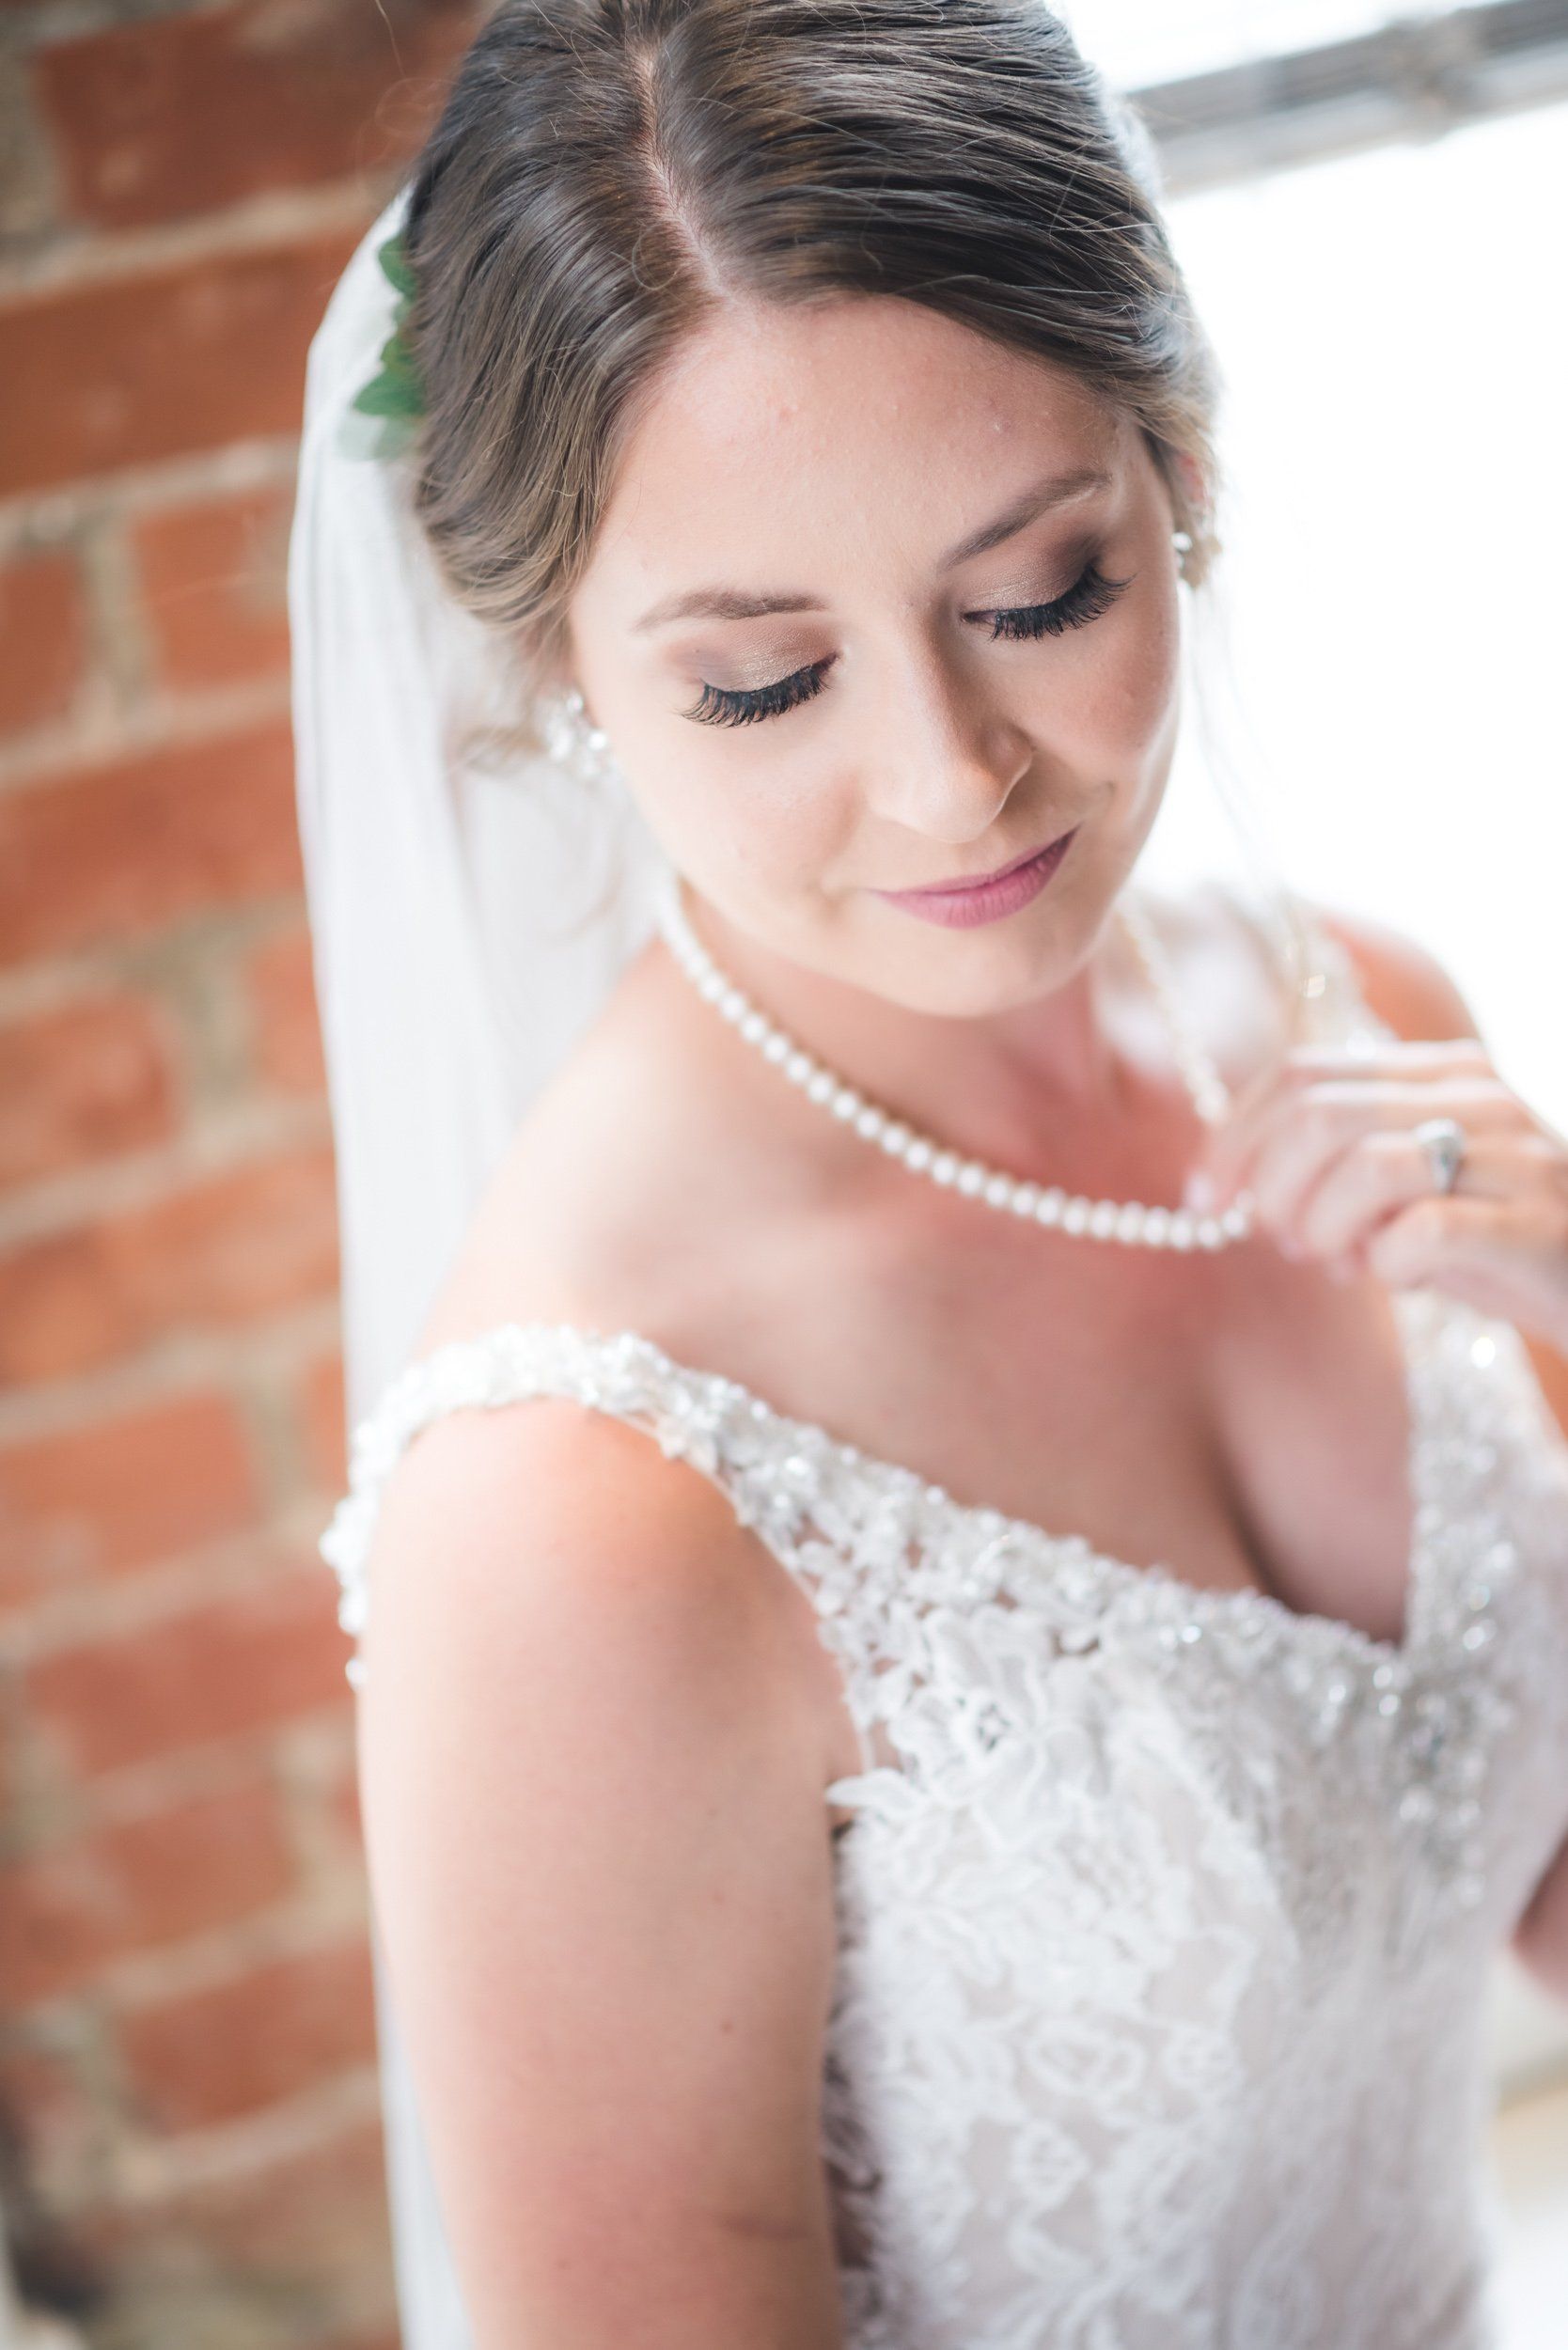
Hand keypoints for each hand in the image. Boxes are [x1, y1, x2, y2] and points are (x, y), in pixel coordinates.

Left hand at [1186, 1037, 1567, 1354]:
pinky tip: (1392, 1277)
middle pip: (1321, 1115)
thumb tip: (1237, 1183)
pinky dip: (1382, 1264)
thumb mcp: (1417, 1189)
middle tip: (1277, 1238)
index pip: (1303, 1074)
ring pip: (1364, 1165)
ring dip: (1320, 1226)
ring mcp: (1515, 1158)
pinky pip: (1420, 1233)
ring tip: (1335, 1260)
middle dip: (1268, 1186)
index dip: (1233, 1136)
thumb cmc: (1504, 1245)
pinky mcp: (1536, 1227)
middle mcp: (1479, 1097)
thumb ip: (1341, 1168)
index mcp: (1440, 1073)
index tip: (1206, 1197)